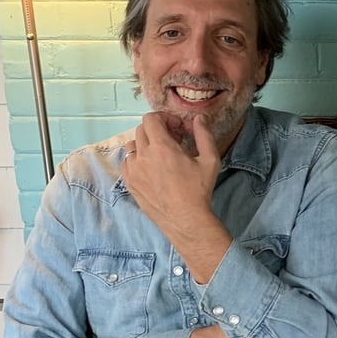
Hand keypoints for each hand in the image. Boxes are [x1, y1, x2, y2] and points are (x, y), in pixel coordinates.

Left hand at [123, 112, 231, 280]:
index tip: (177, 128)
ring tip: (160, 154)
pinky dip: (137, 159)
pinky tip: (151, 168)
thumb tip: (198, 118)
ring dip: (145, 144)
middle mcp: (143, 156)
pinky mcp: (129, 184)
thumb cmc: (199, 189)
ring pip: (132, 145)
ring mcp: (133, 171)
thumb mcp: (210, 160)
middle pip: (141, 130)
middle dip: (157, 129)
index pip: (150, 119)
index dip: (164, 118)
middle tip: (172, 140)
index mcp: (162, 148)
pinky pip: (126, 163)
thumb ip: (204, 135)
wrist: (185, 219)